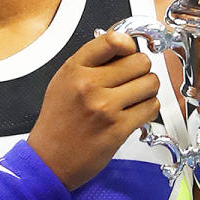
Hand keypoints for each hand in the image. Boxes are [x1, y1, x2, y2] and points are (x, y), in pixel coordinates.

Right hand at [27, 31, 160, 189]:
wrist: (49, 159)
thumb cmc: (58, 121)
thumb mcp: (64, 81)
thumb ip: (91, 62)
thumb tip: (123, 46)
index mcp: (75, 69)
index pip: (113, 40)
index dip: (129, 44)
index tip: (130, 51)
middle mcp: (89, 85)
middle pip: (139, 61)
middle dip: (141, 69)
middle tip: (133, 78)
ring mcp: (105, 107)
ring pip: (150, 83)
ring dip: (147, 89)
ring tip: (135, 96)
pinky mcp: (118, 128)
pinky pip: (151, 107)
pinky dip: (148, 108)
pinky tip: (135, 112)